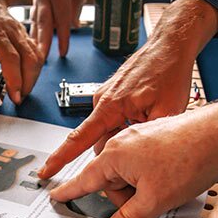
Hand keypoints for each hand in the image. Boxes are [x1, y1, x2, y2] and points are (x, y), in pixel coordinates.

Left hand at [0, 0, 43, 103]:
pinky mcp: (22, 32)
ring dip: (32, 76)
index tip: (14, 95)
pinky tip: (25, 76)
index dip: (15, 79)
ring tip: (22, 90)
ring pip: (36, 55)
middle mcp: (10, 30)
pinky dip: (33, 66)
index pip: (11, 58)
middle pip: (30, 59)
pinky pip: (35, 51)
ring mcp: (19, 30)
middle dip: (28, 82)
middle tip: (18, 98)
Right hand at [32, 0, 88, 58]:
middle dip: (42, 44)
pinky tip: (29, 45)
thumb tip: (73, 27)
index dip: (62, 37)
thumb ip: (76, 7)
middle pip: (44, 24)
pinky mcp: (35, 0)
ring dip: (34, 41)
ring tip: (32, 59)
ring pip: (36, 23)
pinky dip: (32, 33)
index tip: (63, 52)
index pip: (62, 19)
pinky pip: (34, 19)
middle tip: (40, 62)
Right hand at [39, 0, 217, 178]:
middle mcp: (103, 100)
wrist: (171, 46)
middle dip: (117, 153)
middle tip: (144, 150)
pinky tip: (147, 117)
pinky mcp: (114, 95)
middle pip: (99, 142)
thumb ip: (145, 139)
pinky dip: (127, 126)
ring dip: (125, 137)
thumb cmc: (168, 71)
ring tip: (151, 126)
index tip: (46, 171)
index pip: (79, 139)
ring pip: (109, 132)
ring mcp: (107, 97)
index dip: (61, 158)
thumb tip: (135, 158)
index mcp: (110, 105)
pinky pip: (114, 120)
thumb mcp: (166, 113)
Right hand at [49, 108, 217, 217]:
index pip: (84, 179)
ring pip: (130, 173)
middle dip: (126, 199)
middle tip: (148, 206)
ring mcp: (142, 137)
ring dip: (142, 188)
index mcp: (114, 155)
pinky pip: (145, 164)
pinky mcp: (158, 137)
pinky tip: (173, 180)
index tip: (56, 196)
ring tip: (167, 190)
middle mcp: (123, 141)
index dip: (69, 192)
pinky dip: (154, 177)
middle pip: (111, 181)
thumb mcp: (153, 202)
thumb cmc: (189, 160)